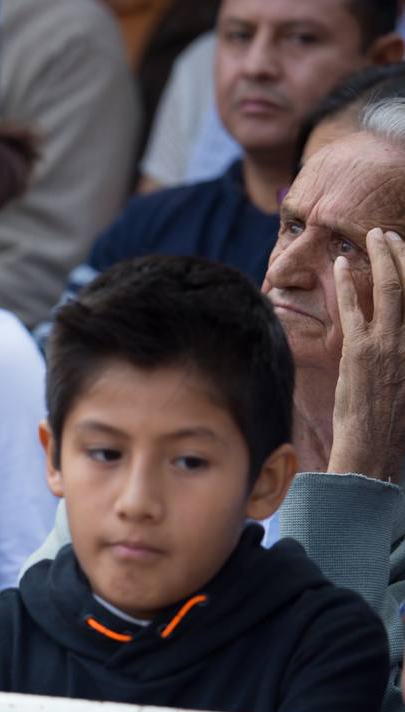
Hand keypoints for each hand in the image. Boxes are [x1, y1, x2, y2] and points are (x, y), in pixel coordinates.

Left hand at [327, 229, 404, 481]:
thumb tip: (397, 338)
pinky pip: (354, 307)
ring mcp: (389, 343)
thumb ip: (401, 352)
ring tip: (374, 237)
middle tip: (389, 234)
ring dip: (382, 257)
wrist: (376, 446)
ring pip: (390, 288)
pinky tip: (343, 266)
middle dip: (403, 253)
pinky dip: (348, 283)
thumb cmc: (391, 421)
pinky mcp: (361, 351)